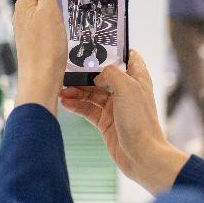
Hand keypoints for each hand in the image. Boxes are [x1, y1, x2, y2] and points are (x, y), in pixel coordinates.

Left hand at [13, 0, 66, 115]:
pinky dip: (57, 18)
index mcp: (24, 3)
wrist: (40, 81)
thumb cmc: (44, 49)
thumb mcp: (49, 13)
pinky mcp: (34, 40)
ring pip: (44, 7)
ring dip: (58, 4)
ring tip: (73, 5)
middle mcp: (23, 14)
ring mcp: (28, 28)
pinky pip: (46, 22)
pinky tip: (67, 25)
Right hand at [59, 50, 188, 194]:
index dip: (112, 51)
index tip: (94, 46)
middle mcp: (126, 91)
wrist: (142, 156)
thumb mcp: (127, 87)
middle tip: (67, 72)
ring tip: (61, 90)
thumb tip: (98, 73)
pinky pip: (88, 109)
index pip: (127, 57)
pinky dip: (76, 105)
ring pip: (92, 93)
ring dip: (76, 91)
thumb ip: (111, 72)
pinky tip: (65, 102)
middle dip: (85, 74)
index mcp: (137, 79)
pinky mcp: (106, 122)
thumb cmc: (140, 121)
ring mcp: (115, 107)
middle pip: (102, 76)